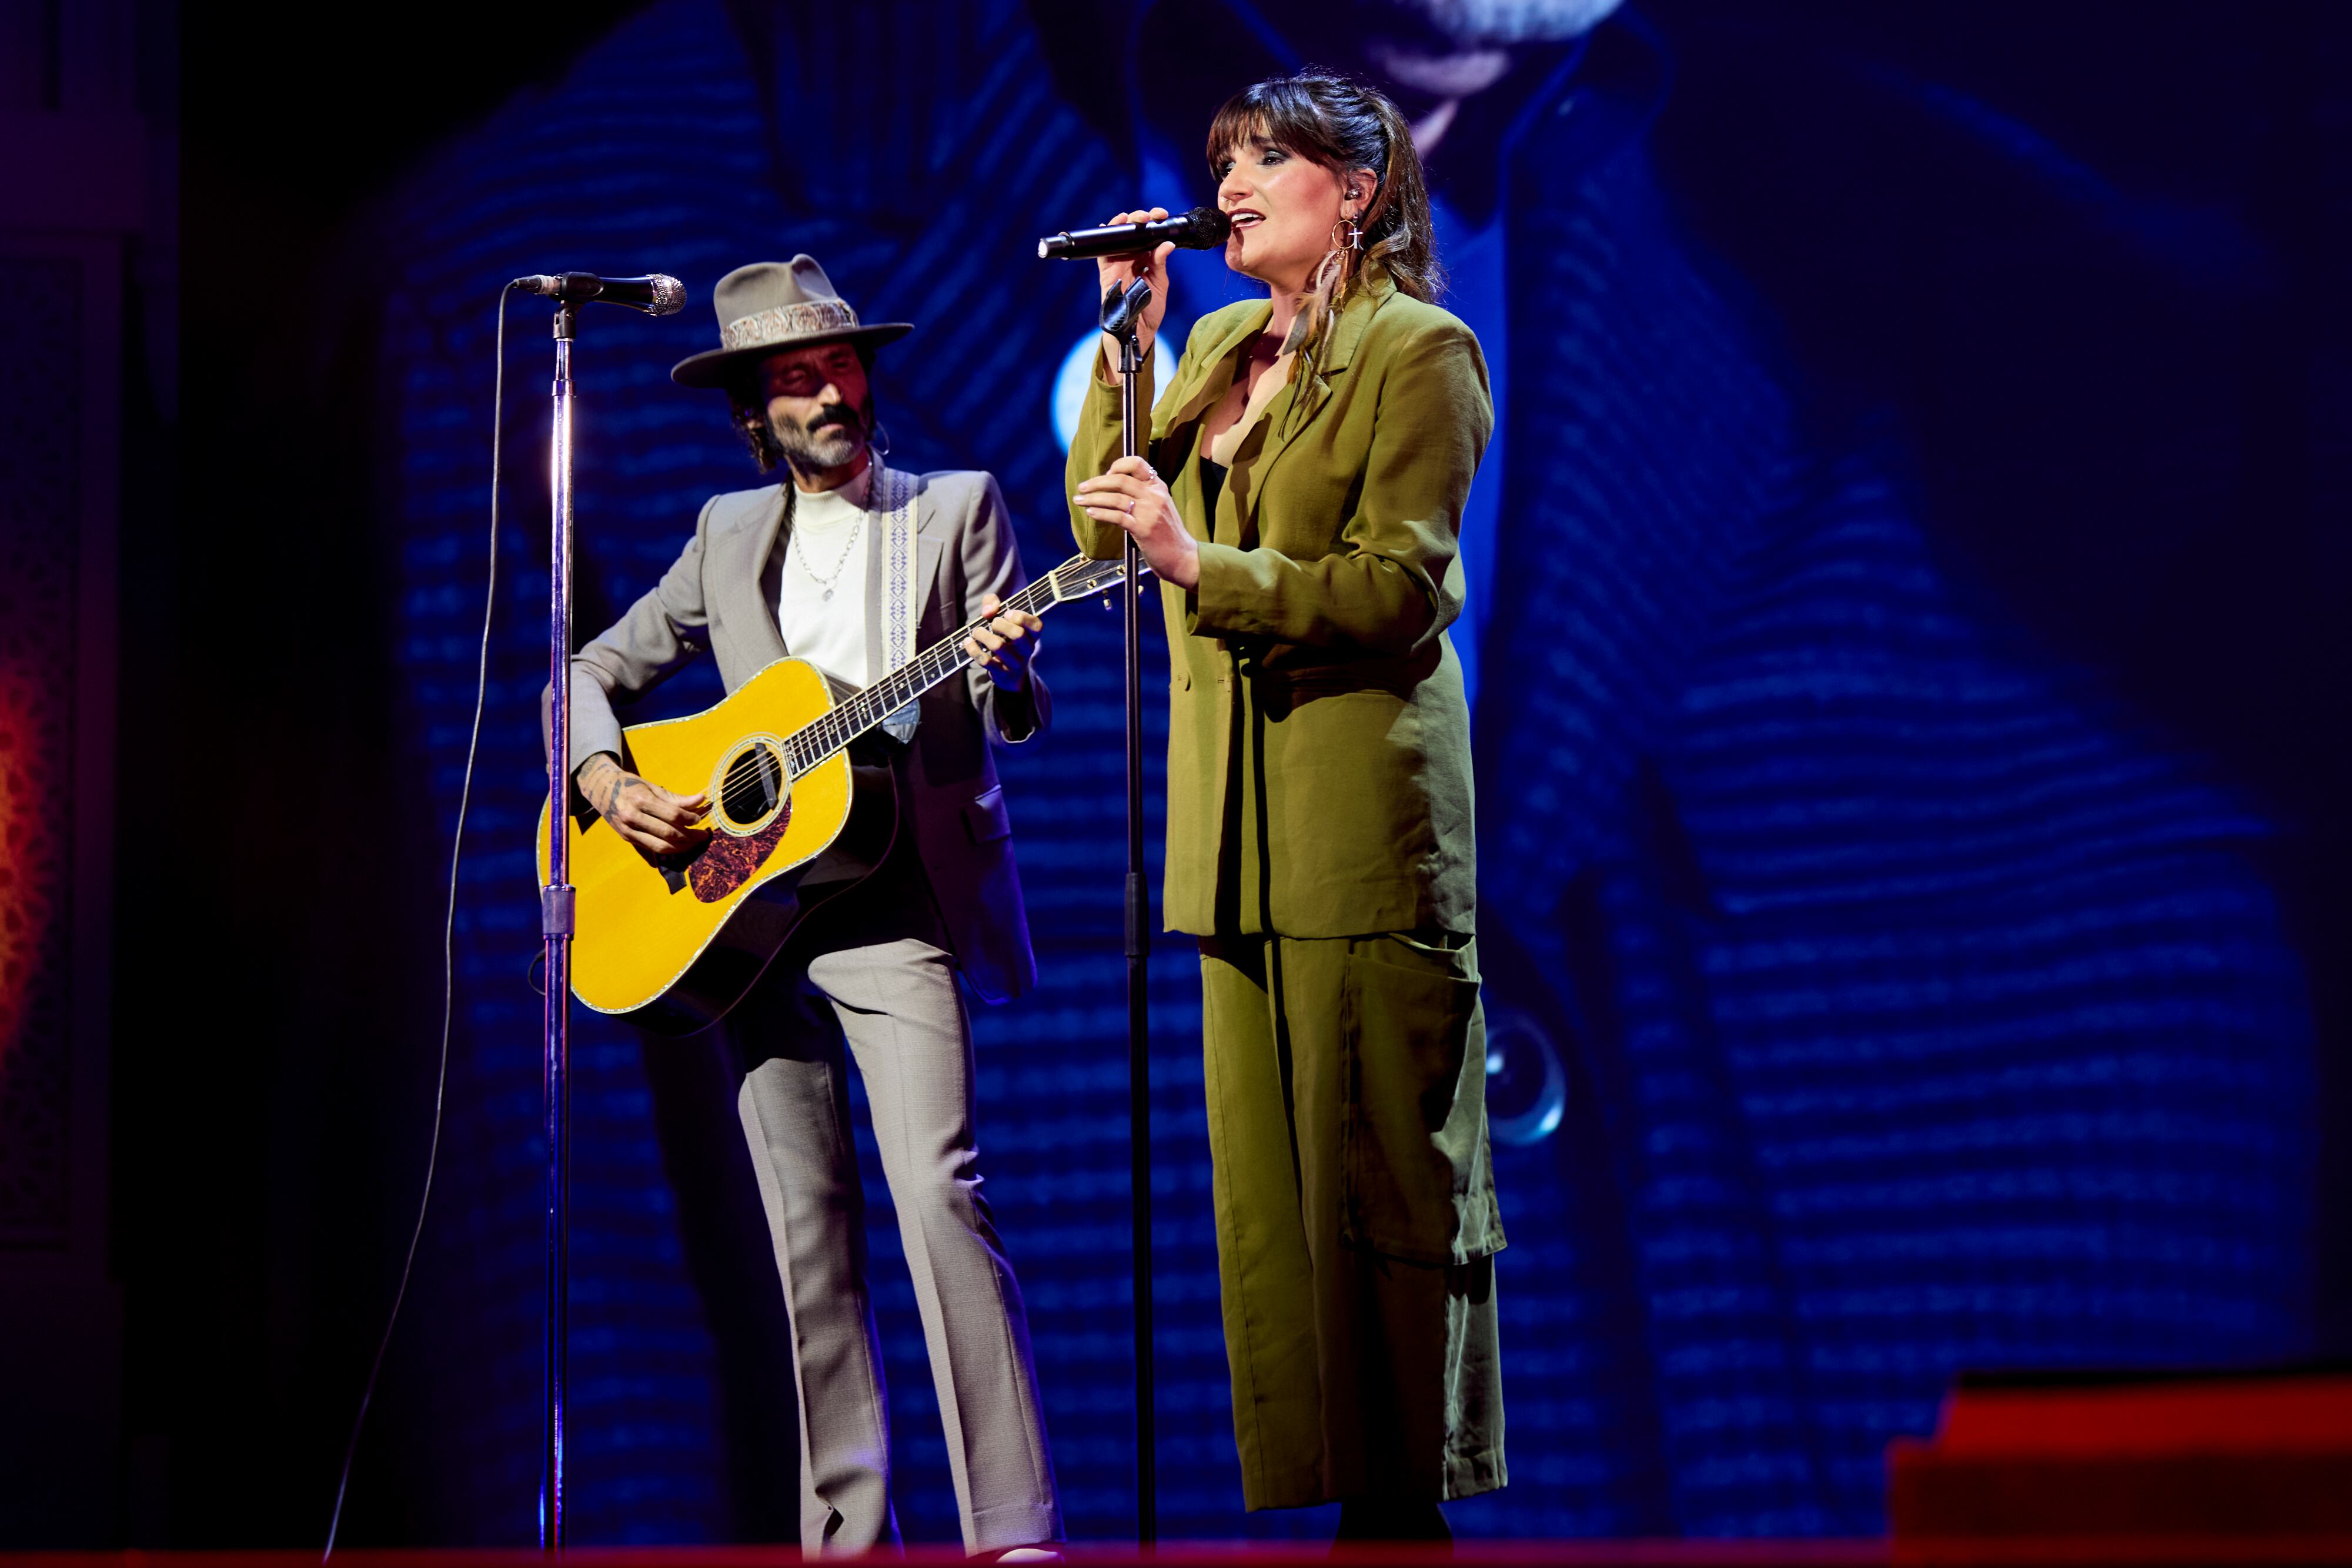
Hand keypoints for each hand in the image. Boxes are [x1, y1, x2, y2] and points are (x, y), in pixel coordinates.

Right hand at [576, 752, 708, 857]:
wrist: (600, 789)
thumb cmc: (630, 784)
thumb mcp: (652, 786)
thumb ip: (676, 797)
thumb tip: (701, 800)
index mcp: (640, 799)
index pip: (673, 814)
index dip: (690, 818)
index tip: (699, 819)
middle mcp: (633, 817)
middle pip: (668, 833)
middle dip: (690, 836)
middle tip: (703, 835)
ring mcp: (629, 830)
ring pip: (661, 846)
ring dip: (682, 847)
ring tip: (694, 842)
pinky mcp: (627, 839)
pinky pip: (652, 848)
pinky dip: (669, 848)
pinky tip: (680, 844)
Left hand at [961, 593, 1042, 690]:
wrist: (1010, 674)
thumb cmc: (1004, 637)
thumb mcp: (1001, 617)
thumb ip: (993, 603)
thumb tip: (987, 611)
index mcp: (1032, 635)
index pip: (1036, 625)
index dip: (1021, 617)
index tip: (1007, 614)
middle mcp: (1028, 649)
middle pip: (1018, 634)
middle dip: (1000, 624)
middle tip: (992, 624)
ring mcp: (1016, 663)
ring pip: (999, 646)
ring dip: (983, 635)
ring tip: (976, 631)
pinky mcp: (1002, 673)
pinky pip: (986, 661)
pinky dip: (973, 649)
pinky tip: (968, 642)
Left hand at [1074, 455, 1198, 589]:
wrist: (1183, 557)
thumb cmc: (1168, 535)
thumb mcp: (1160, 508)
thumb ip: (1143, 496)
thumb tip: (1115, 489)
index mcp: (1159, 487)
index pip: (1137, 464)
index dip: (1118, 465)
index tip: (1106, 473)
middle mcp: (1154, 496)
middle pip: (1120, 479)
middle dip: (1096, 482)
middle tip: (1082, 487)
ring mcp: (1149, 512)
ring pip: (1115, 497)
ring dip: (1093, 498)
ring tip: (1079, 500)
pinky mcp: (1143, 529)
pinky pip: (1116, 516)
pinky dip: (1100, 513)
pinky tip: (1091, 513)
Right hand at [1094, 207, 1174, 360]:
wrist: (1138, 331)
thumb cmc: (1149, 311)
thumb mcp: (1160, 284)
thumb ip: (1160, 263)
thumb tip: (1167, 244)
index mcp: (1146, 259)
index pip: (1149, 235)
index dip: (1154, 223)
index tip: (1162, 215)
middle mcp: (1131, 258)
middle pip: (1133, 231)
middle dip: (1141, 218)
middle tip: (1152, 215)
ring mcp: (1118, 263)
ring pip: (1118, 236)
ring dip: (1124, 223)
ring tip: (1134, 217)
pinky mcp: (1107, 271)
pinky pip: (1102, 251)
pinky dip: (1105, 237)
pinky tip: (1110, 225)